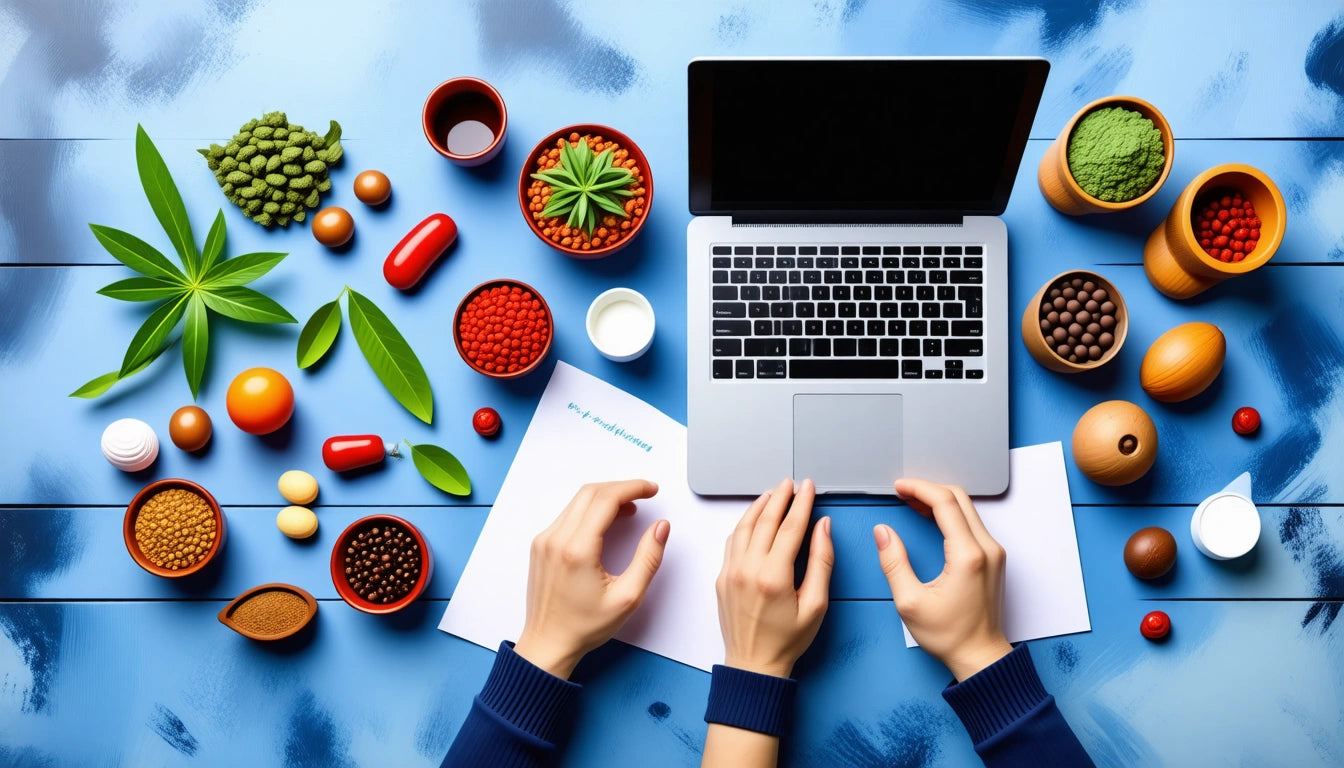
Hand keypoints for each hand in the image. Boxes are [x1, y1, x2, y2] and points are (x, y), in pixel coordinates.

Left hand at [514, 480, 669, 678]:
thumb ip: (648, 558)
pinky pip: (568, 514)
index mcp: (577, 550)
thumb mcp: (627, 597)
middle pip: (590, 493)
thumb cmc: (585, 626)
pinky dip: (590, 509)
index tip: (652, 490)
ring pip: (577, 501)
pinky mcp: (541, 545)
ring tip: (630, 509)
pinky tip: (606, 521)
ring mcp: (544, 540)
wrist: (548, 643)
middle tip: (644, 494)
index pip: (606, 499)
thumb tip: (661, 528)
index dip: (633, 488)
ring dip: (605, 497)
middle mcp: (556, 539)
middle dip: (621, 488)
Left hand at [716, 478, 833, 678]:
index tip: (808, 486)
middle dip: (780, 497)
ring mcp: (730, 572)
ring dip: (759, 506)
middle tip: (791, 483)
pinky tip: (754, 518)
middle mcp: (747, 569)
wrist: (754, 664)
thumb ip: (821, 562)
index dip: (802, 503)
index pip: (790, 528)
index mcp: (773, 576)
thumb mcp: (816, 605)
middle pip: (765, 521)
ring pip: (744, 527)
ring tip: (773, 493)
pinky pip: (732, 541)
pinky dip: (744, 524)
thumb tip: (823, 527)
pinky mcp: (721, 577)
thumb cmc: (788, 640)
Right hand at [874, 478, 1012, 681]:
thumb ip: (893, 562)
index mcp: (967, 555)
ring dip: (940, 500)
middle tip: (903, 492)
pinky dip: (950, 514)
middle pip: (959, 498)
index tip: (899, 487)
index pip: (945, 502)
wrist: (980, 656)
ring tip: (913, 503)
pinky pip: (972, 523)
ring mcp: (994, 553)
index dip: (919, 488)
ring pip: (967, 508)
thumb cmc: (950, 635)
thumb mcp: (910, 602)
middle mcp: (987, 548)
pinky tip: (932, 519)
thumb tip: (883, 533)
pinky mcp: (993, 558)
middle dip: (928, 489)